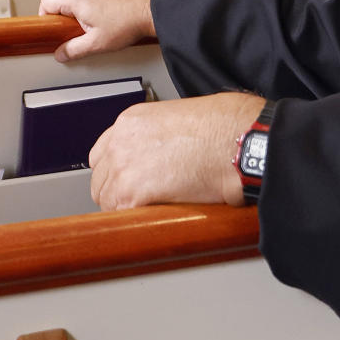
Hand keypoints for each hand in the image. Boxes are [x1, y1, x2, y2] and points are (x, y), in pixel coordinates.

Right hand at [38, 0, 155, 61]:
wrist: (153, 13)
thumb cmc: (128, 24)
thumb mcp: (96, 44)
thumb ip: (73, 50)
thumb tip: (61, 54)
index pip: (47, 2)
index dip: (45, 18)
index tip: (53, 30)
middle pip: (64, 1)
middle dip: (66, 19)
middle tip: (78, 33)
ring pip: (81, 0)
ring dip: (83, 14)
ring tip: (98, 28)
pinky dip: (97, 9)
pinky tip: (110, 21)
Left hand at [88, 92, 265, 210]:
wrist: (239, 141)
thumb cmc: (227, 125)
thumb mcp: (183, 116)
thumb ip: (161, 135)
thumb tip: (163, 155)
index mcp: (132, 121)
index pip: (102, 154)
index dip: (116, 171)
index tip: (127, 180)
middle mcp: (121, 141)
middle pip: (100, 179)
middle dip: (118, 191)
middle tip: (142, 200)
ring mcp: (123, 167)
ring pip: (107, 201)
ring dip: (127, 209)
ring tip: (152, 211)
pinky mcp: (133, 193)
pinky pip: (121, 217)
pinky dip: (136, 222)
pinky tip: (155, 219)